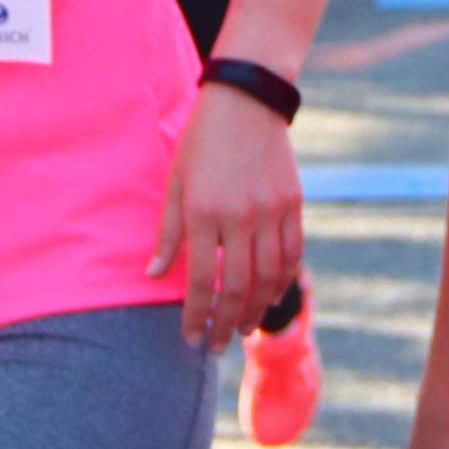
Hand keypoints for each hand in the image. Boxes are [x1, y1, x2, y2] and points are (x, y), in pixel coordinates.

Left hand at [151, 83, 302, 348]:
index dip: (196, 315)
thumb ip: (169, 233)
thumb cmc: (202, 143)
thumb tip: (155, 276)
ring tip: (244, 328)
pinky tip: (272, 295)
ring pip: (269, 276)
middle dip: (226, 323)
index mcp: (204, 212)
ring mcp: (271, 210)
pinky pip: (293, 253)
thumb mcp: (176, 183)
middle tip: (217, 345)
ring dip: (257, 309)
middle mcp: (240, 216)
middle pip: (237, 287)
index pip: (200, 280)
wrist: (247, 102)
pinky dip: (284, 280)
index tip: (190, 337)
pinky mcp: (293, 203)